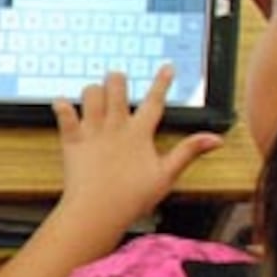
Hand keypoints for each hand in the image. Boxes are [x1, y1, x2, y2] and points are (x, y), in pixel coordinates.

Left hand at [51, 67, 222, 231]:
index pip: (154, 101)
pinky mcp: (72, 140)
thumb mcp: (166, 175)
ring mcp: (92, 132)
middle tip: (117, 78)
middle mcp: (115, 127)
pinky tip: (61, 102)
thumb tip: (215, 139)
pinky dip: (61, 106)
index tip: (166, 67)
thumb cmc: (132, 196)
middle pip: (116, 88)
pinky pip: (64, 115)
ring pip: (90, 95)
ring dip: (92, 90)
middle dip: (117, 78)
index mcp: (139, 134)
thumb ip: (189, 152)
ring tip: (94, 92)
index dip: (162, 83)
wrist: (99, 210)